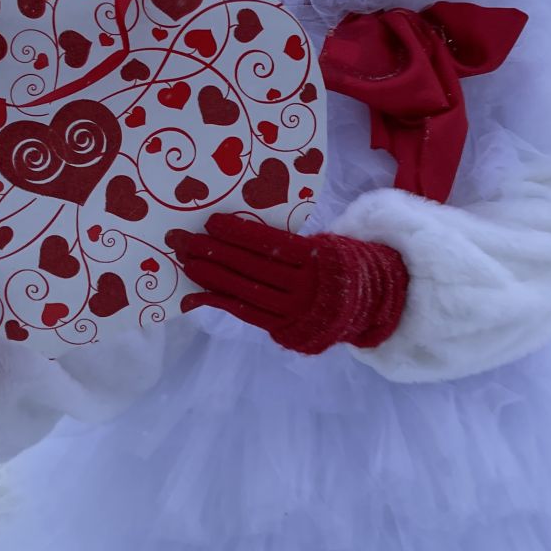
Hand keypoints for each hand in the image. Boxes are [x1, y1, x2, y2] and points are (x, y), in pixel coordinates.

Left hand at [168, 214, 408, 355]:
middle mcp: (305, 288)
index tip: (211, 222)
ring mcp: (293, 312)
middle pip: (251, 268)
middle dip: (212, 252)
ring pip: (245, 291)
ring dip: (210, 276)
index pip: (272, 245)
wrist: (371, 305)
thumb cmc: (343, 263)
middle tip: (180, 238)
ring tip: (184, 260)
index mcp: (319, 260)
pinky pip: (247, 313)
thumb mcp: (326, 244)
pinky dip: (220, 302)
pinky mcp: (284, 328)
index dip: (240, 234)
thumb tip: (245, 234)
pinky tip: (197, 293)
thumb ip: (292, 244)